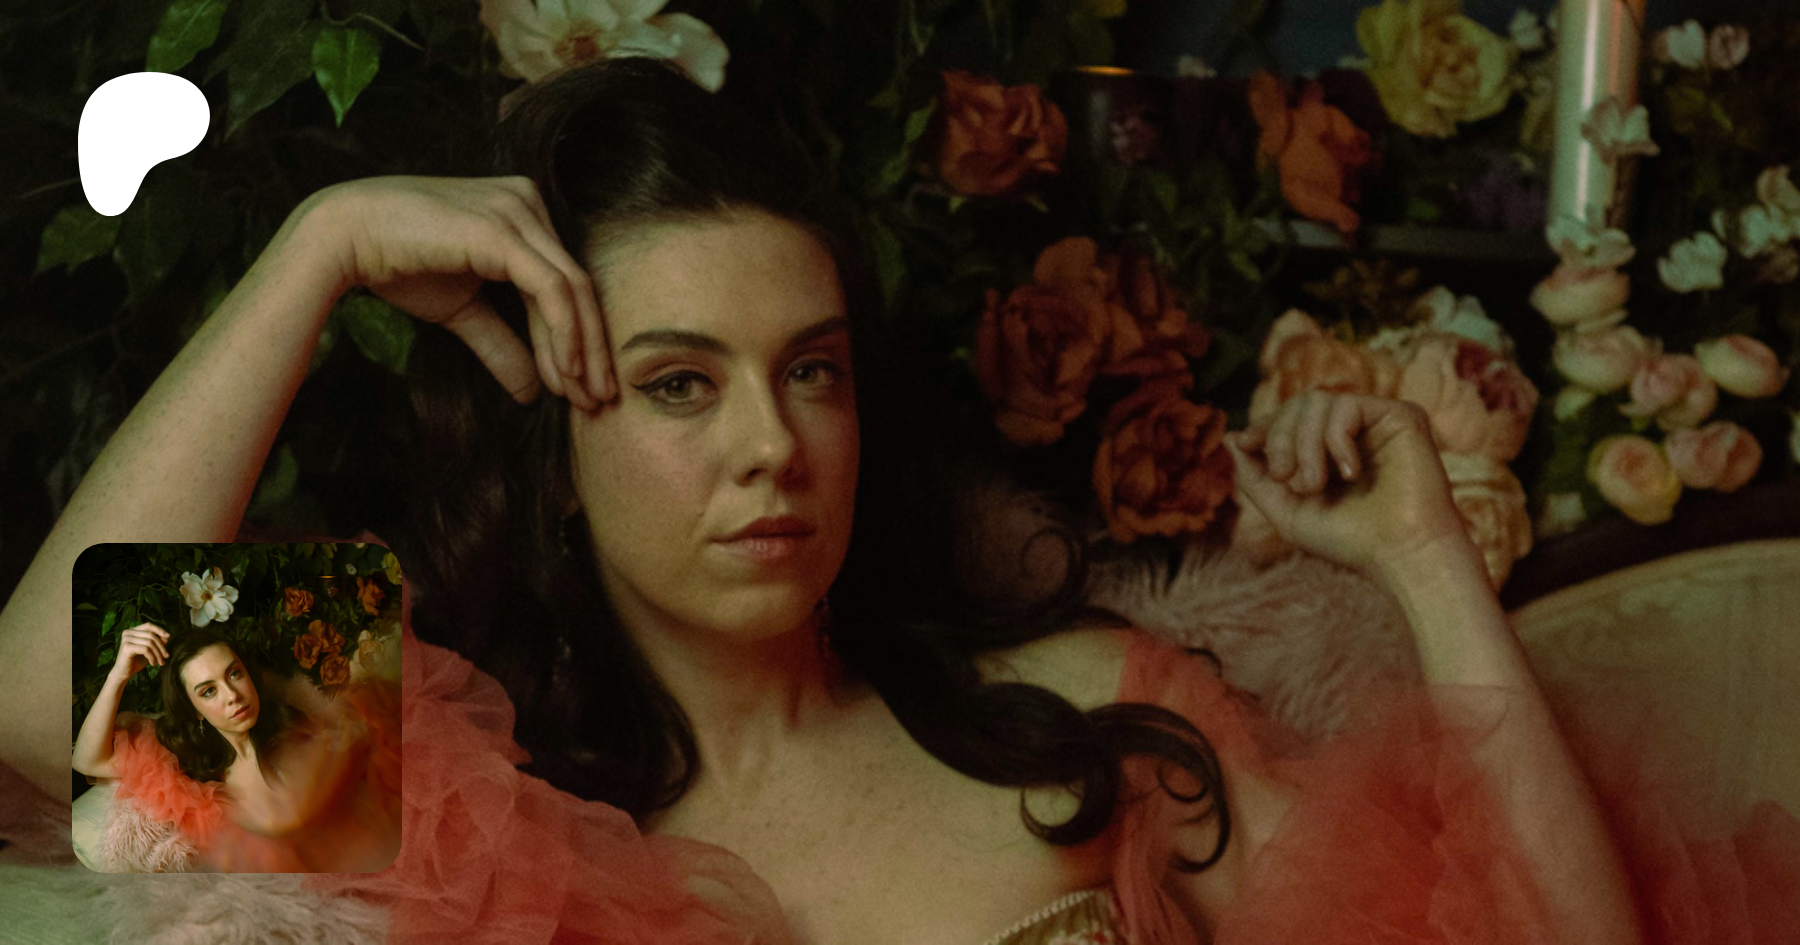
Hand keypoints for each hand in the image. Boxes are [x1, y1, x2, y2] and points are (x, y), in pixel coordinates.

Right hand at [110, 623, 169, 683]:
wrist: (124, 673)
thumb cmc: (136, 661)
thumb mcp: (149, 650)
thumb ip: (156, 642)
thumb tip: (167, 636)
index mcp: (132, 631)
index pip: (148, 626)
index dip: (159, 630)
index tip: (168, 636)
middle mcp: (128, 633)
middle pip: (151, 635)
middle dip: (161, 646)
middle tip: (166, 656)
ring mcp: (126, 639)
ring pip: (150, 643)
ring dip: (158, 654)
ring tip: (160, 662)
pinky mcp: (126, 647)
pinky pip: (146, 649)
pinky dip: (152, 657)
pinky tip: (153, 663)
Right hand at [303, 175, 613, 410]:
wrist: (341, 237)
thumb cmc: (396, 263)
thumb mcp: (462, 311)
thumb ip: (502, 344)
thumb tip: (531, 393)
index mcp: (522, 210)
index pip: (564, 282)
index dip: (579, 338)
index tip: (586, 388)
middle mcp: (526, 202)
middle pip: (578, 285)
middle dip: (593, 349)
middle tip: (601, 401)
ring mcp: (517, 212)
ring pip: (573, 290)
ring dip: (583, 350)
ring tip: (584, 397)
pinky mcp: (503, 232)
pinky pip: (552, 289)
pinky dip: (564, 334)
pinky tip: (567, 371)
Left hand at [1225, 391, 1469, 580]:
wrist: (1402, 555)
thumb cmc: (1350, 540)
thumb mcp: (1287, 512)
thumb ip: (1256, 477)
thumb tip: (1232, 438)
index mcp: (1328, 450)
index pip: (1287, 418)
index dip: (1265, 426)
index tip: (1247, 443)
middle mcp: (1353, 431)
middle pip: (1298, 404)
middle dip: (1281, 439)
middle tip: (1289, 479)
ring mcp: (1376, 422)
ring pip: (1317, 401)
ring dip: (1305, 444)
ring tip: (1316, 485)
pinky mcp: (1401, 415)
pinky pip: (1347, 405)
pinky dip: (1336, 439)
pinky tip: (1350, 472)